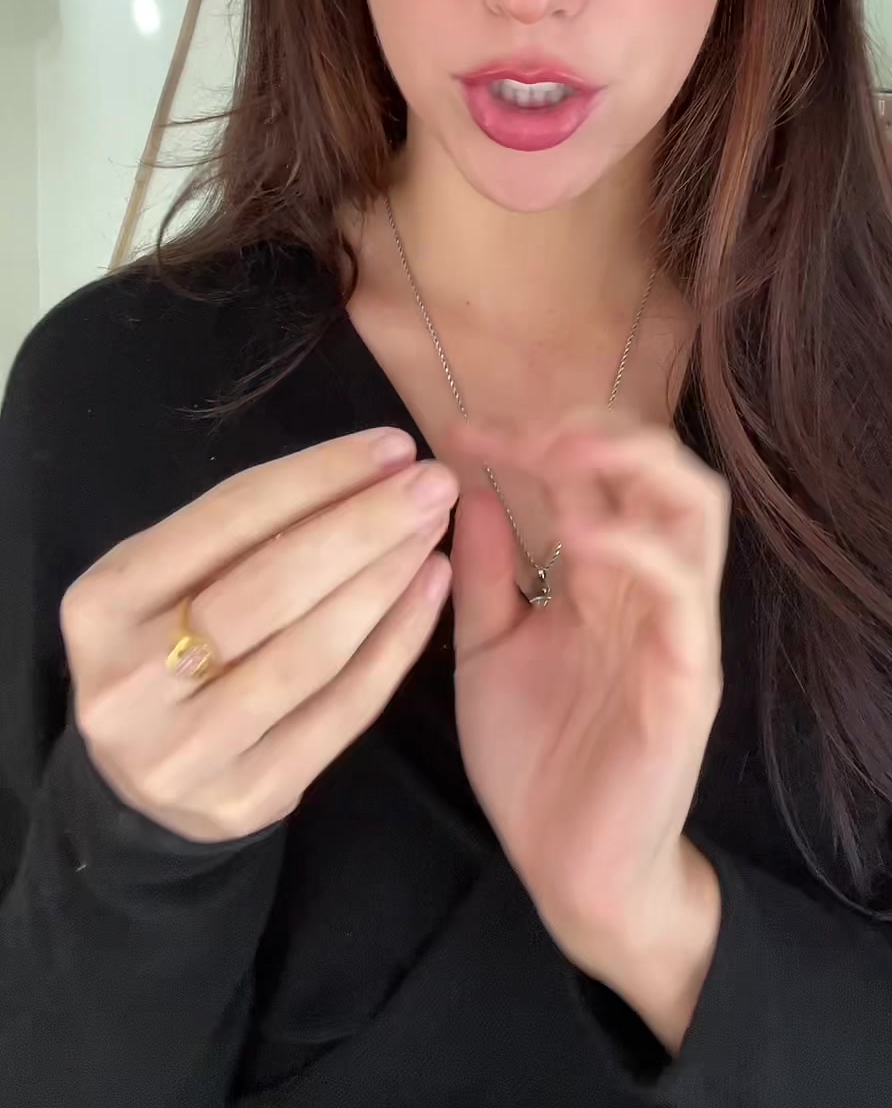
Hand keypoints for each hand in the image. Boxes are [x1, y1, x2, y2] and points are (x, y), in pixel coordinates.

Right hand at [61, 428, 456, 841]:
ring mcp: (188, 750)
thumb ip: (244, 530)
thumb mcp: (168, 578)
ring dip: (387, 579)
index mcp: (103, 603)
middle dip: (365, 525)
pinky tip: (431, 591)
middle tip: (433, 483)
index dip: (318, 476)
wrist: (140, 786)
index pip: (226, 520)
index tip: (392, 446)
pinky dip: (396, 644)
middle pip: (272, 585)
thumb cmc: (164, 646)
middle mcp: (131, 682)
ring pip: (312, 650)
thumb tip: (368, 468)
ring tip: (435, 530)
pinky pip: (342, 710)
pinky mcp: (246, 797)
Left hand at [450, 413, 727, 982]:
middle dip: (595, 428)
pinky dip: (636, 547)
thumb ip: (485, 573)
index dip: (530, 437)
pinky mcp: (687, 674)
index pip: (589, 476)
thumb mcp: (487, 649)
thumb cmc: (537, 759)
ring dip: (631, 464)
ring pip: (693, 509)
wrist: (569, 871)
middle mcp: (647, 585)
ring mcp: (675, 625)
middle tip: (525, 430)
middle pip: (659, 468)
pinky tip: (580, 537)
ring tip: (561, 454)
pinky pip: (681, 590)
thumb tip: (467, 484)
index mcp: (602, 576)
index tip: (460, 429)